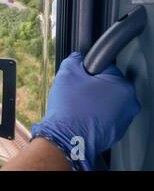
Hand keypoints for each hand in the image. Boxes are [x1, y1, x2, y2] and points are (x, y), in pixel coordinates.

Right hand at [32, 52, 139, 169]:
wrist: (66, 138)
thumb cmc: (70, 108)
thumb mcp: (67, 73)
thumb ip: (75, 59)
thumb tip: (77, 58)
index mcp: (122, 85)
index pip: (105, 67)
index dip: (88, 70)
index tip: (79, 78)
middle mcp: (129, 103)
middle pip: (108, 85)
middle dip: (92, 86)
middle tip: (77, 91)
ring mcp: (124, 120)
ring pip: (106, 101)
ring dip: (93, 101)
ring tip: (78, 105)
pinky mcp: (115, 132)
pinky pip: (104, 116)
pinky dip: (94, 115)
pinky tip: (81, 116)